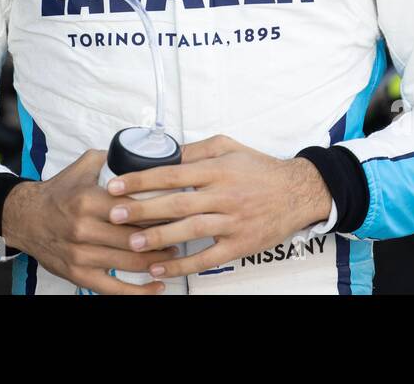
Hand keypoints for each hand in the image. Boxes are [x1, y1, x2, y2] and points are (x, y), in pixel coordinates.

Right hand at [1, 149, 177, 293]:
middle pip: (136, 237)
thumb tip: (142, 150)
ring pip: (130, 262)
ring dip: (158, 260)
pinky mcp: (79, 274)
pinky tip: (158, 286)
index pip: (134, 208)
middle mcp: (84, 229)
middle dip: (164, 236)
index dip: (160, 210)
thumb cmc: (58, 193)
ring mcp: (81, 255)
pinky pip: (114, 289)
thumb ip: (112, 158)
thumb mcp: (82, 167)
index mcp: (88, 200)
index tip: (180, 208)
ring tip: (175, 253)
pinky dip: (140, 292)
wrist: (25, 218)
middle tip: (184, 231)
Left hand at [104, 135, 331, 281]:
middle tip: (114, 214)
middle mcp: (223, 195)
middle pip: (176, 203)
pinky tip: (160, 267)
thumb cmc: (259, 169)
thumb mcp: (228, 146)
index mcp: (217, 169)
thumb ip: (196, 150)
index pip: (172, 174)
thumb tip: (164, 154)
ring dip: (159, 238)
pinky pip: (207, 258)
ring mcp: (232, 222)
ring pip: (189, 230)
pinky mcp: (239, 245)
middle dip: (142, 209)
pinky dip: (183, 265)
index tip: (116, 185)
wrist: (298, 192)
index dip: (141, 180)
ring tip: (132, 242)